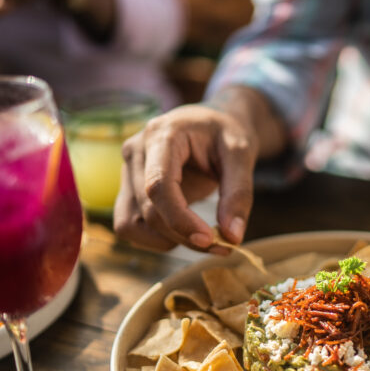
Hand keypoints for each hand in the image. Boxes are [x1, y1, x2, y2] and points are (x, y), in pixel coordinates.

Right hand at [113, 104, 257, 251]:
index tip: (210, 239)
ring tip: (202, 235)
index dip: (180, 219)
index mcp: (162, 135)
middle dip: (184, 235)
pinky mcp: (128, 189)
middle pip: (148, 211)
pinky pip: (130, 226)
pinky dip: (156, 238)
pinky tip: (184, 230)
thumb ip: (239, 194)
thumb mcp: (242, 155)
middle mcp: (136, 152)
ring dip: (166, 240)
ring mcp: (127, 172)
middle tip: (222, 245)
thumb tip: (232, 237)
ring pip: (131, 224)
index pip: (157, 186)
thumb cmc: (226, 133)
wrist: (213, 125)